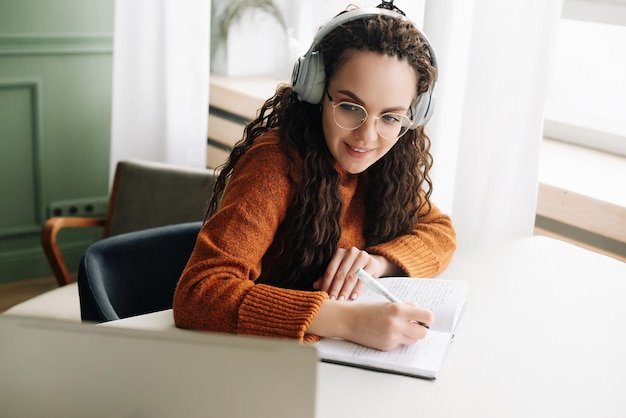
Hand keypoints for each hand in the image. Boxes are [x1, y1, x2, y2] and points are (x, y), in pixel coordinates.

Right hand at [308, 299, 433, 350]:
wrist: (348, 320)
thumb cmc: (368, 310)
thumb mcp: (388, 303)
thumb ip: (406, 307)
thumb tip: (422, 314)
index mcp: (398, 309)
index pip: (427, 316)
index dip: (427, 318)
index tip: (424, 318)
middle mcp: (396, 324)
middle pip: (423, 333)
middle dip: (420, 329)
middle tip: (413, 325)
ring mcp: (392, 337)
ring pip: (413, 340)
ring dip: (409, 335)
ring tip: (398, 328)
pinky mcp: (387, 346)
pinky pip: (401, 345)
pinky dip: (398, 340)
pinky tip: (386, 334)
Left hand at [313, 247, 395, 300]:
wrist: (372, 263)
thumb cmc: (352, 267)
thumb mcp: (340, 269)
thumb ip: (329, 276)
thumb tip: (315, 285)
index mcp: (339, 252)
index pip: (330, 270)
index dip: (326, 284)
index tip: (324, 295)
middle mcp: (350, 252)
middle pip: (340, 274)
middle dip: (335, 289)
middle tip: (333, 300)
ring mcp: (362, 256)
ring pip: (351, 277)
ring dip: (345, 290)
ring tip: (341, 300)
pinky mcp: (371, 263)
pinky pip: (363, 279)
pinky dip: (357, 289)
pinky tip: (353, 297)